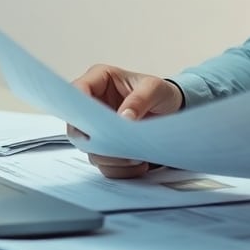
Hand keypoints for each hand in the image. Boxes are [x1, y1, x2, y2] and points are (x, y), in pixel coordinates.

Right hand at [68, 64, 183, 178]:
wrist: (171, 110)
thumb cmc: (160, 93)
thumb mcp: (155, 88)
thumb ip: (139, 100)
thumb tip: (123, 118)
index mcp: (99, 80)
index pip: (77, 92)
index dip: (80, 109)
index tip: (95, 125)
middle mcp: (93, 104)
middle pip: (78, 128)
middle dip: (99, 142)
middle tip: (121, 146)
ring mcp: (97, 128)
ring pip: (91, 150)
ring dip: (112, 158)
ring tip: (137, 158)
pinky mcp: (106, 146)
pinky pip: (105, 164)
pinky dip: (120, 169)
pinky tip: (139, 165)